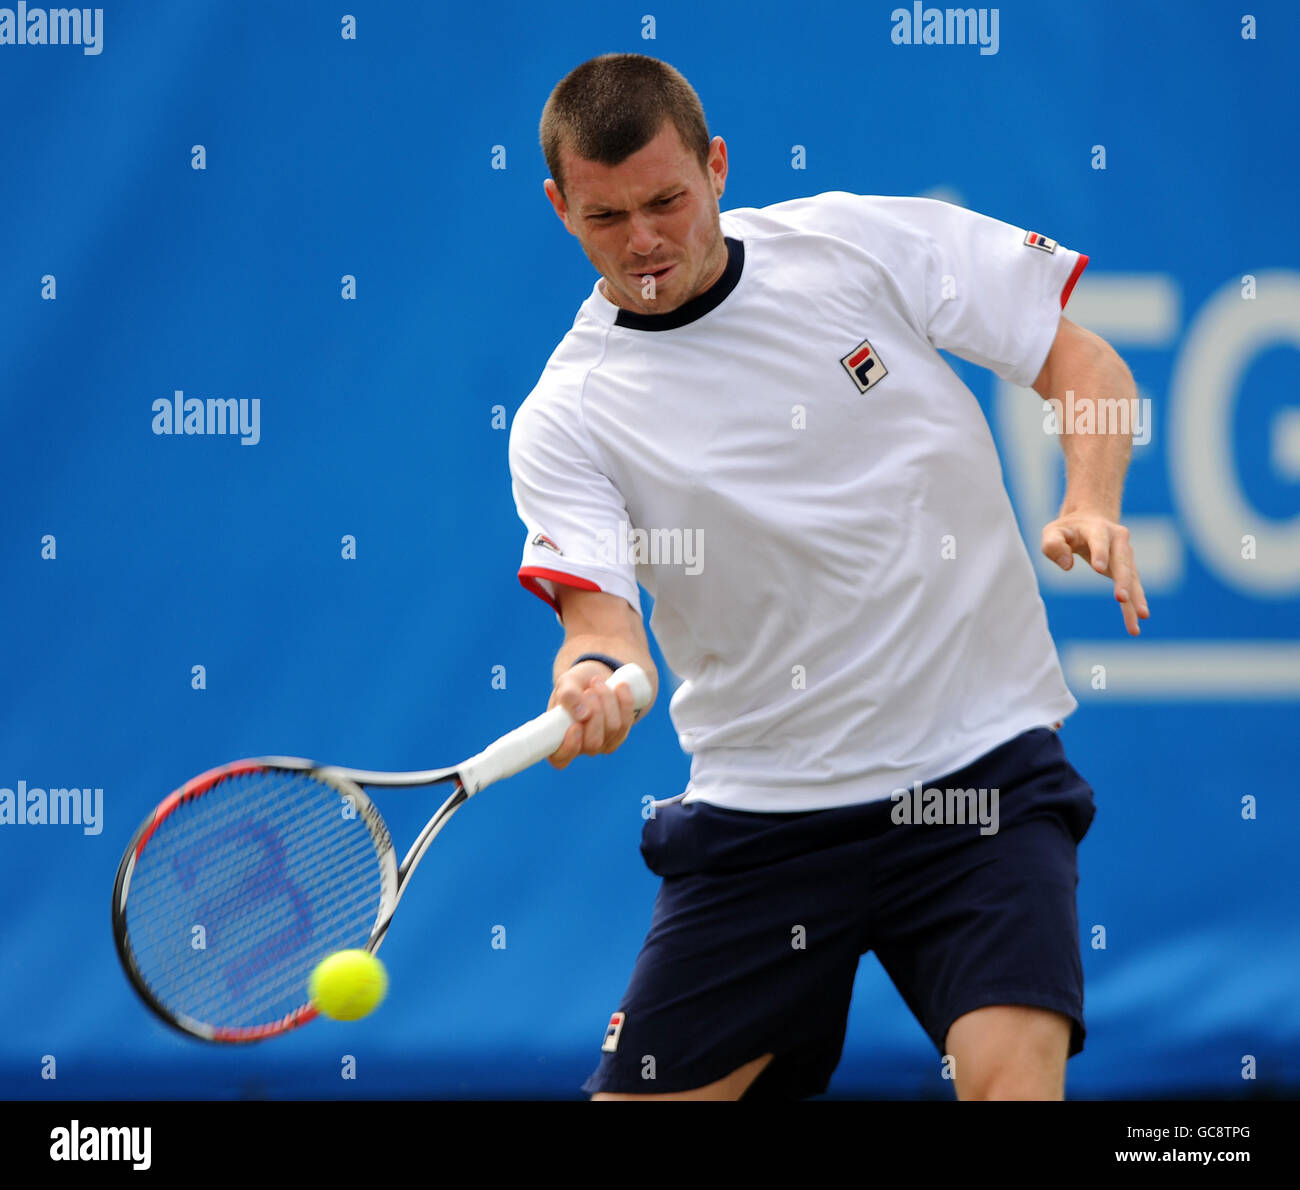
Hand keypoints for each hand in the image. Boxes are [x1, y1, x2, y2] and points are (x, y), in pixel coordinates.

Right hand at [546, 661, 639, 768]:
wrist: (593, 679)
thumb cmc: (573, 686)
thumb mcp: (565, 684)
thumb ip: (568, 696)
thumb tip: (583, 714)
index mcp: (557, 740)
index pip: (560, 759)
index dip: (569, 747)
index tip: (575, 726)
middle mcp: (579, 748)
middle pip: (593, 742)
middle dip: (595, 712)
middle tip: (589, 691)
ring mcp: (601, 744)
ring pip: (613, 728)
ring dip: (607, 700)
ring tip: (598, 682)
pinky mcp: (619, 736)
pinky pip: (626, 722)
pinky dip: (624, 702)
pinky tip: (620, 687)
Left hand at [1042, 512, 1150, 635]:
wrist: (1091, 520)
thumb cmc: (1068, 530)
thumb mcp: (1052, 532)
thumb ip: (1053, 544)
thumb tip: (1067, 565)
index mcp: (1098, 528)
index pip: (1100, 541)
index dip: (1100, 553)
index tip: (1099, 569)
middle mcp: (1117, 541)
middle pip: (1122, 561)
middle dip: (1123, 579)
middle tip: (1121, 598)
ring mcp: (1125, 556)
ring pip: (1132, 578)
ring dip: (1137, 598)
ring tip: (1142, 616)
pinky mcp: (1126, 570)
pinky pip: (1132, 589)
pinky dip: (1133, 607)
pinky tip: (1135, 625)